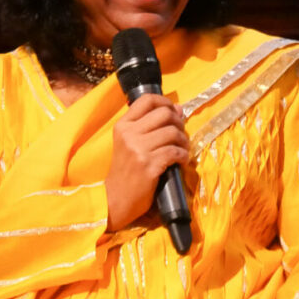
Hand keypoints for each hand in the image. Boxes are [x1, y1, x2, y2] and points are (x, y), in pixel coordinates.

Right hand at [105, 93, 187, 230]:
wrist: (115, 199)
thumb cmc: (125, 171)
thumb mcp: (131, 144)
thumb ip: (151, 125)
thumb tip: (179, 108)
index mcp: (123, 125)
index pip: (147, 99)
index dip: (165, 102)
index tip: (174, 112)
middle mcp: (129, 133)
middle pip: (164, 113)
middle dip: (178, 123)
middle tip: (180, 135)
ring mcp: (138, 149)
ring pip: (172, 132)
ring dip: (183, 141)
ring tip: (182, 149)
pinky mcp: (149, 165)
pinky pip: (175, 152)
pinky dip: (183, 155)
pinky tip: (181, 161)